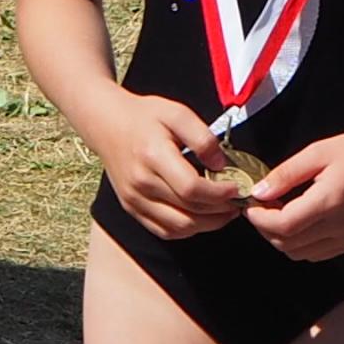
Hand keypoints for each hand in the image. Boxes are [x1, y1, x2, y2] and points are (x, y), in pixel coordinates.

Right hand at [97, 94, 250, 240]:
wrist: (105, 123)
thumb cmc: (143, 116)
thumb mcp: (177, 113)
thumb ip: (202, 137)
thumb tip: (222, 164)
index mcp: (153, 157)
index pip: (192, 189)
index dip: (220, 194)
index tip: (237, 188)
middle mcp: (141, 183)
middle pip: (189, 212)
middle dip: (221, 211)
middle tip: (238, 202)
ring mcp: (134, 199)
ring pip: (179, 227)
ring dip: (208, 225)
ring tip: (224, 211)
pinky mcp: (132, 208)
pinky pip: (164, 231)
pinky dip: (188, 230)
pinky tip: (201, 217)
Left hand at [243, 131, 343, 258]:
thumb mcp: (318, 152)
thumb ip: (285, 175)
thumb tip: (259, 192)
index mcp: (330, 201)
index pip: (283, 226)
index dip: (259, 219)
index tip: (252, 205)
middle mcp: (340, 226)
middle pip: (287, 244)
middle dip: (265, 229)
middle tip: (262, 208)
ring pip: (300, 254)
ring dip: (281, 238)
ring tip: (280, 213)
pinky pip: (317, 254)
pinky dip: (300, 244)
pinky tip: (299, 222)